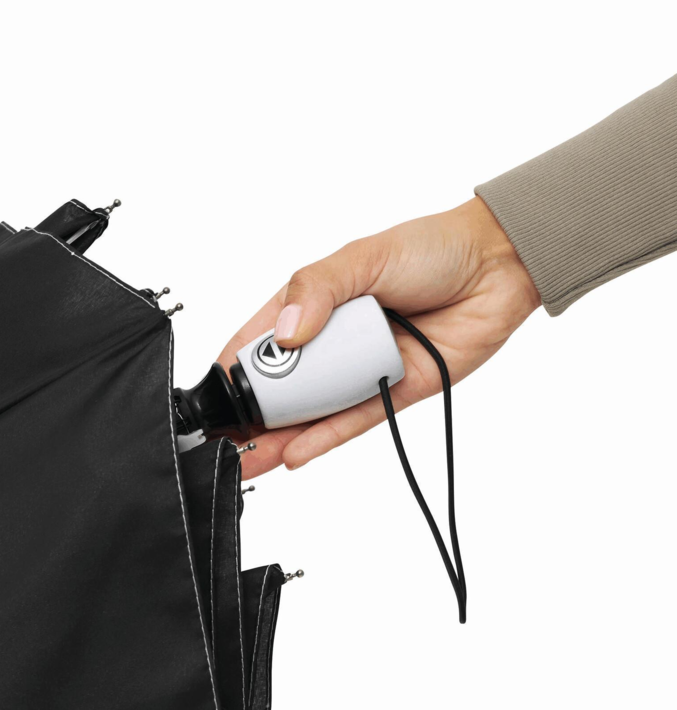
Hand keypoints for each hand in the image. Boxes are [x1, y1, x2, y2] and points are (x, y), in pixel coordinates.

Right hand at [218, 197, 540, 478]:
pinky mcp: (393, 391)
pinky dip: (322, 438)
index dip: (234, 366)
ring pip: (312, 410)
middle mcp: (334, 340)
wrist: (496, 268)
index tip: (211, 393)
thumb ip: (317, 289)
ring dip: (280, 436)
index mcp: (316, 303)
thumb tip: (287, 333)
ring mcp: (361, 368)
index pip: (263, 338)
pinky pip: (352, 421)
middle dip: (251, 413)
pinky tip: (293, 454)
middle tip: (224, 441)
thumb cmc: (431, 249)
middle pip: (283, 383)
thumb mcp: (362, 257)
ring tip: (247, 460)